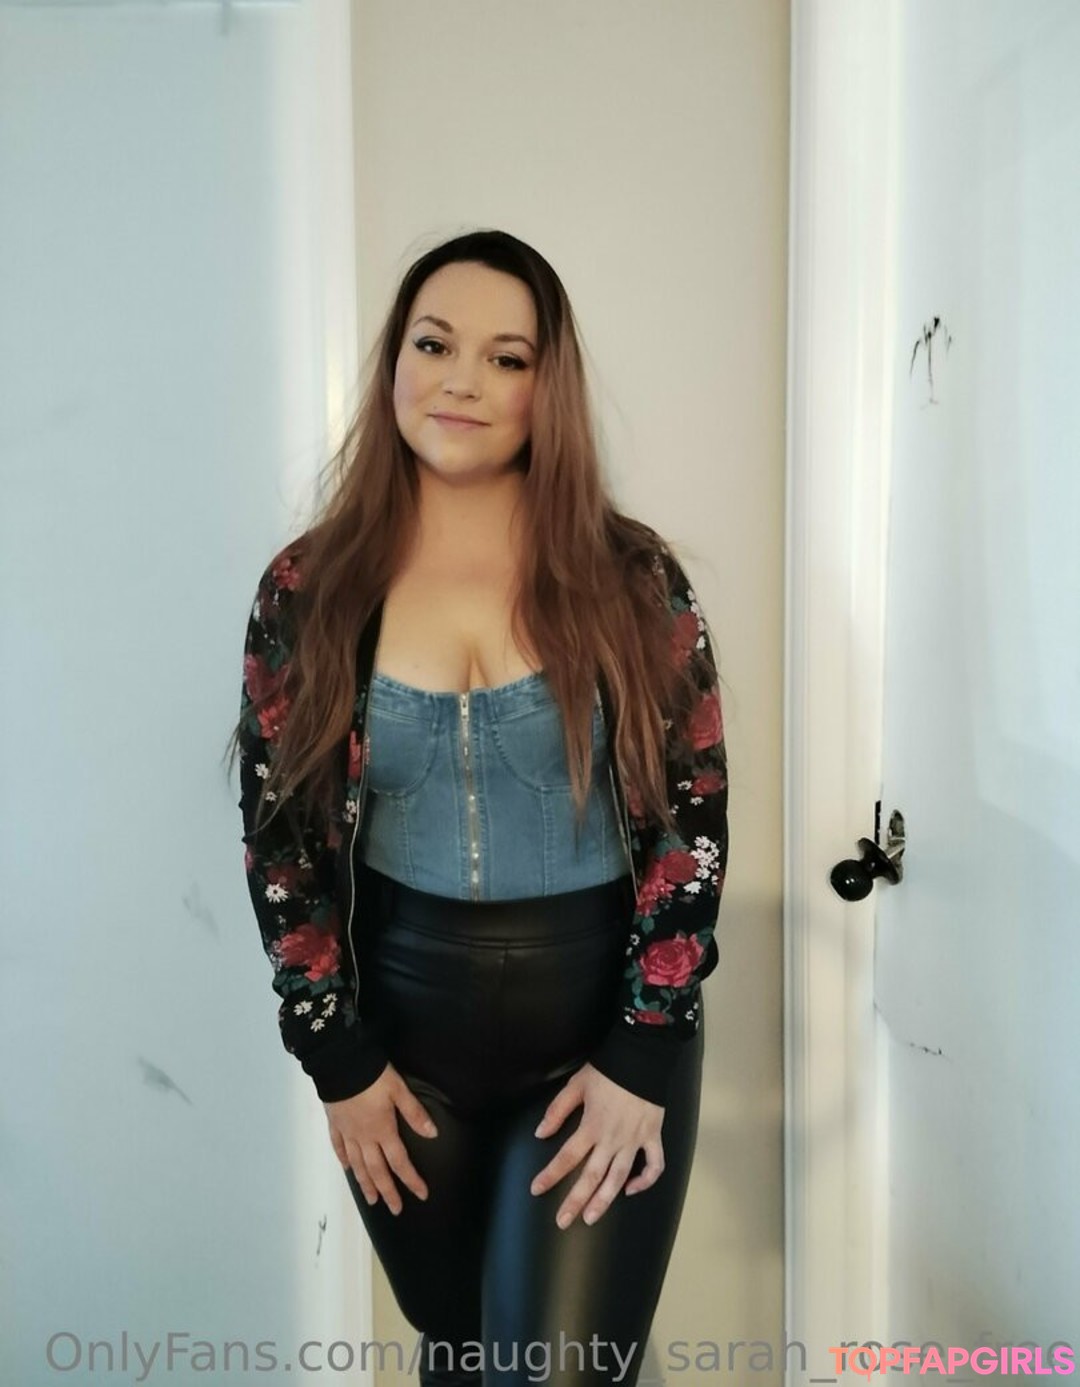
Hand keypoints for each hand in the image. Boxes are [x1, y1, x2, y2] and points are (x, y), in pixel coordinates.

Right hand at [324, 1061, 438, 1215]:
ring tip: (371, 1200)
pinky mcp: (334, 1123)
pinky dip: (344, 1160)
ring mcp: (347, 1132)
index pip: (400, 1161)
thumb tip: (433, 1134)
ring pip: (357, 1165)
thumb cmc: (373, 1075)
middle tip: (395, 1209)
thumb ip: (415, 1113)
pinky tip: (348, 1169)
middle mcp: (364, 1137)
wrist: (340, 1064)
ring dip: (366, 1184)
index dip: (412, 1179)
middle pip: (377, 1170)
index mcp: (383, 1130)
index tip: (422, 1195)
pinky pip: (338, 1147)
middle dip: (388, 1191)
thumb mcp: (399, 1090)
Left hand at [529, 1062, 664, 1228]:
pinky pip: (654, 1165)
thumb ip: (557, 1110)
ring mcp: (634, 1140)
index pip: (567, 1157)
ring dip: (604, 1201)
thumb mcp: (576, 1085)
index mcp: (591, 1126)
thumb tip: (540, 1133)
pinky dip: (645, 1181)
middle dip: (575, 1200)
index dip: (550, 1175)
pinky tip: (631, 1190)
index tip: (536, 1189)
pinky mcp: (653, 1137)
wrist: (642, 1057)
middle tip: (562, 1221)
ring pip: (619, 1178)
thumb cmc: (608, 1070)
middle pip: (591, 1176)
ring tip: (591, 1218)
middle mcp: (612, 1139)